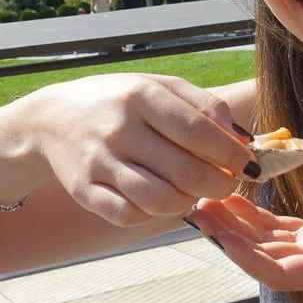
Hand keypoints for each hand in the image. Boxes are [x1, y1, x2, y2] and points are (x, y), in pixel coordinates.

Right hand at [14, 74, 257, 226]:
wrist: (52, 118)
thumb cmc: (120, 102)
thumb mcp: (158, 87)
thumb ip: (203, 106)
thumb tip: (243, 139)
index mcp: (141, 96)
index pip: (198, 130)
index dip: (231, 153)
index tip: (250, 165)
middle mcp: (119, 129)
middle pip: (184, 170)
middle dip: (218, 184)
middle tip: (228, 183)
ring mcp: (99, 162)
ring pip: (160, 199)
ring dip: (188, 201)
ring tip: (194, 191)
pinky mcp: (84, 191)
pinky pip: (130, 215)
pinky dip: (154, 214)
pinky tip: (161, 200)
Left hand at [185, 194, 302, 297]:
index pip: (271, 269)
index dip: (241, 254)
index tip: (216, 231)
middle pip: (257, 254)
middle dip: (224, 234)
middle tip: (193, 204)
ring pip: (263, 240)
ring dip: (233, 223)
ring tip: (204, 197)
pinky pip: (279, 228)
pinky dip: (255, 215)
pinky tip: (235, 197)